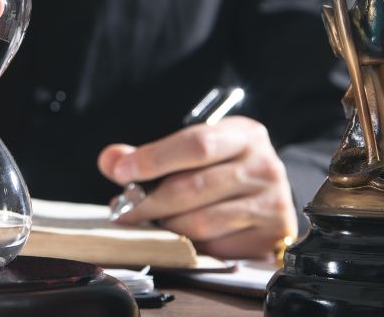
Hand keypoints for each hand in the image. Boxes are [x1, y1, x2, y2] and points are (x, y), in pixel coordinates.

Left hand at [98, 117, 297, 259]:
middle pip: (193, 186)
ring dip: (168, 226)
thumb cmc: (224, 170)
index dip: (154, 159)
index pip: (196, 144)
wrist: (270, 197)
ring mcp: (271, 203)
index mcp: (244, 135)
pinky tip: (183, 237)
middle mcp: (263, 166)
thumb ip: (152, 156)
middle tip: (125, 210)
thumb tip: (111, 160)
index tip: (123, 172)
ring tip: (156, 223)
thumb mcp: (195, 152)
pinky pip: (216, 247)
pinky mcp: (271, 236)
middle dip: (150, 202)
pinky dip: (192, 246)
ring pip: (201, 221)